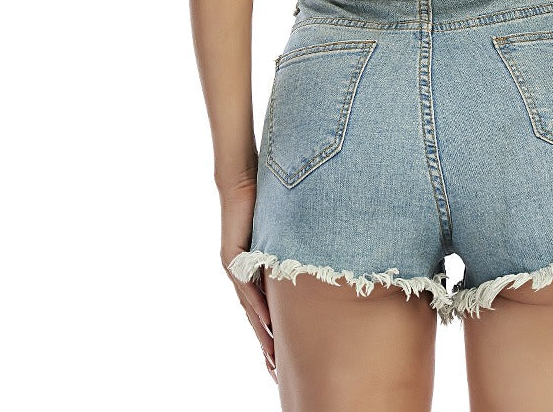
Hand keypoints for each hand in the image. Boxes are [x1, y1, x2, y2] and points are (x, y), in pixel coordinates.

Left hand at [219, 178, 275, 384]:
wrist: (241, 179)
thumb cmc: (266, 201)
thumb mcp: (284, 232)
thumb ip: (295, 247)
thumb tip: (321, 254)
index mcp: (253, 271)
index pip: (263, 309)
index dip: (273, 334)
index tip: (283, 357)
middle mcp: (241, 274)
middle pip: (254, 317)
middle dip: (266, 345)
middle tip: (278, 371)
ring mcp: (235, 267)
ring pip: (249, 308)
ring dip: (262, 333)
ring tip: (274, 357)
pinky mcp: (231, 257)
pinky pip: (246, 285)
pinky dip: (257, 304)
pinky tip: (268, 322)